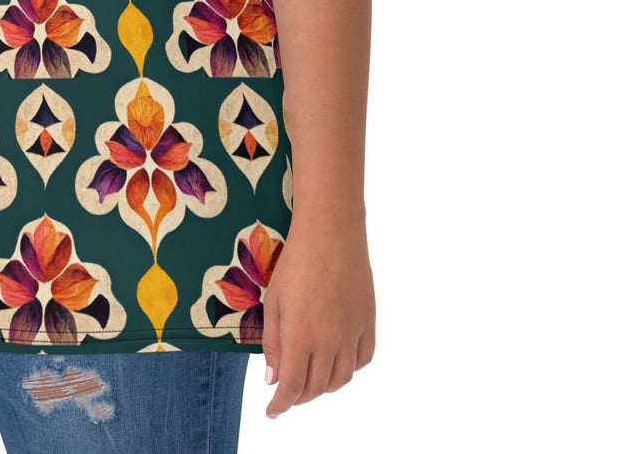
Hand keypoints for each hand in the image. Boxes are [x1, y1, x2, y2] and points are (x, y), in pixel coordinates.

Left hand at [261, 217, 375, 418]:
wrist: (331, 232)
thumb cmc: (295, 262)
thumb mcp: (273, 300)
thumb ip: (273, 342)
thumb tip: (274, 379)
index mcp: (301, 335)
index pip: (291, 386)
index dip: (281, 404)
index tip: (273, 412)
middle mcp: (329, 341)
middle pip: (316, 387)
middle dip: (299, 396)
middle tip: (287, 391)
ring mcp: (352, 333)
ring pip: (340, 379)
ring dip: (323, 385)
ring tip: (309, 376)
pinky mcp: (369, 322)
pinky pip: (362, 360)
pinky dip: (348, 367)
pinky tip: (336, 359)